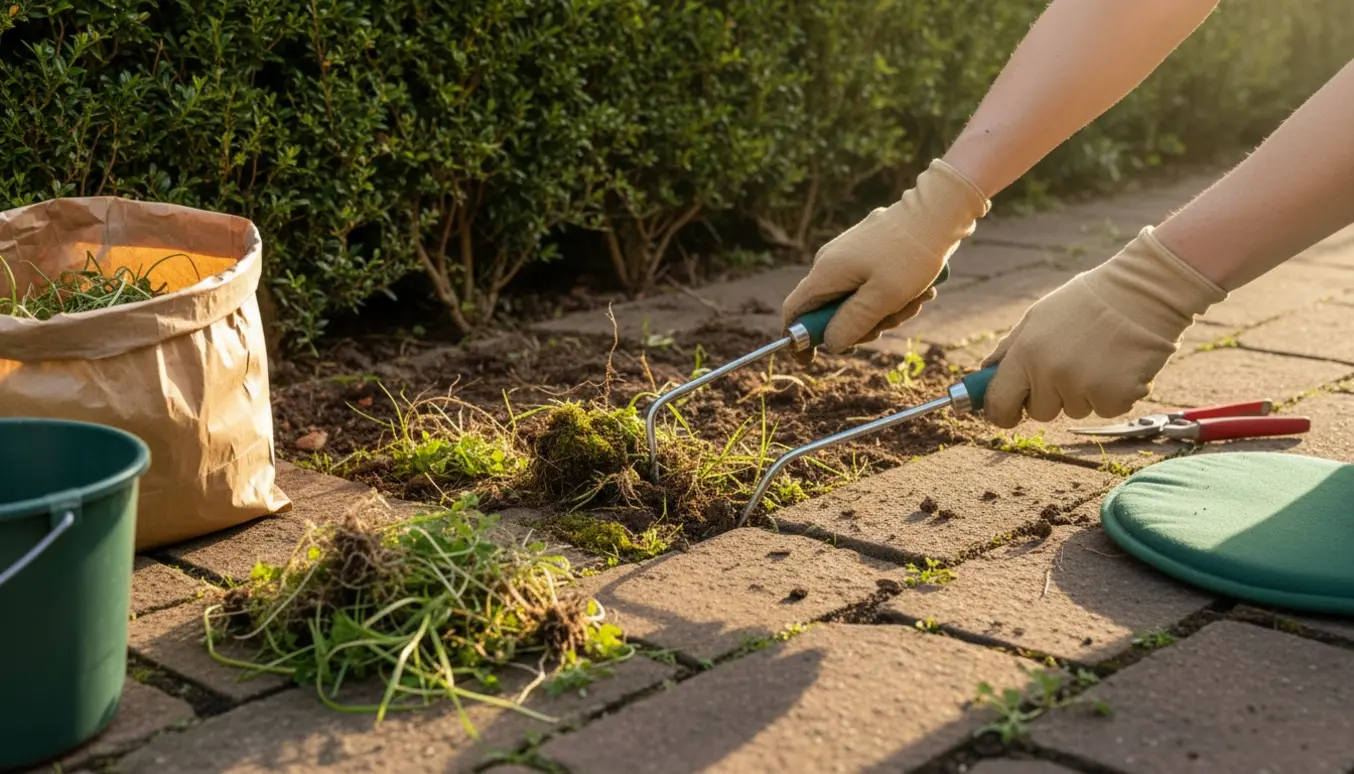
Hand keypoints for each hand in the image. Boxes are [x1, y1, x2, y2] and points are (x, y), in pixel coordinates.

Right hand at [781, 159, 989, 364]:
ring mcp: (848, 255)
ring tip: (916, 300)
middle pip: (829, 311)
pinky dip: (891, 295)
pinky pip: (870, 285)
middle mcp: (830, 262)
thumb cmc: (912, 255)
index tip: (813, 359)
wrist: (939, 211)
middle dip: (860, 326)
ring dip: (884, 311)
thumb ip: (852, 324)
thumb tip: (830, 343)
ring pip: (855, 301)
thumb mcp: (883, 298)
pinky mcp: (867, 251)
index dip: (798, 339)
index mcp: (826, 272)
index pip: (794, 311)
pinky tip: (918, 288)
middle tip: (892, 322)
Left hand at [980, 226, 1226, 427]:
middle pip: (1039, 412)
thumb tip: (985, 373)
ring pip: (1074, 411)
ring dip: (1084, 393)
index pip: (999, 402)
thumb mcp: (1037, 317)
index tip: (1007, 414)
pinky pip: (1104, 410)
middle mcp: (1052, 374)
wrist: (1143, 292)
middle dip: (1050, 396)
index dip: (1001, 412)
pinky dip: (1112, 394)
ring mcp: (1084, 387)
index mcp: (1026, 353)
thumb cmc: (1087, 301)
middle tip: (1071, 363)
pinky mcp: (1116, 397)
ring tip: (1099, 356)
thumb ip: (1009, 349)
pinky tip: (1119, 365)